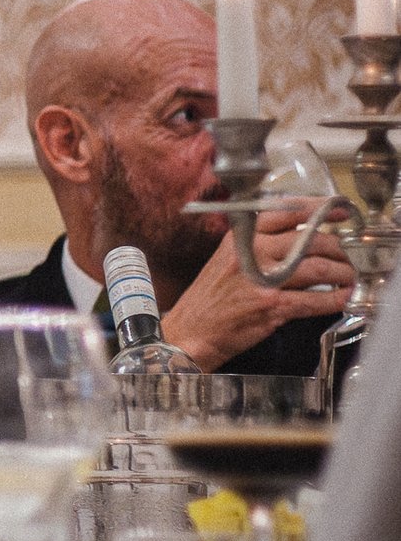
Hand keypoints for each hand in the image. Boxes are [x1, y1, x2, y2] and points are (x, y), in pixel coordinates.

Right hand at [160, 203, 352, 370]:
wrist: (191, 331)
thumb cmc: (210, 298)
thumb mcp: (227, 258)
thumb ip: (260, 244)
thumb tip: (303, 239)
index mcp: (241, 237)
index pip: (287, 212)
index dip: (319, 209)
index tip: (339, 211)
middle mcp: (252, 253)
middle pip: (311, 240)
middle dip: (339, 249)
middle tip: (349, 255)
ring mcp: (262, 279)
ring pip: (319, 268)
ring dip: (343, 273)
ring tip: (350, 276)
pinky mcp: (272, 306)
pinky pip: (315, 300)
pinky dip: (336, 299)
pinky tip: (343, 298)